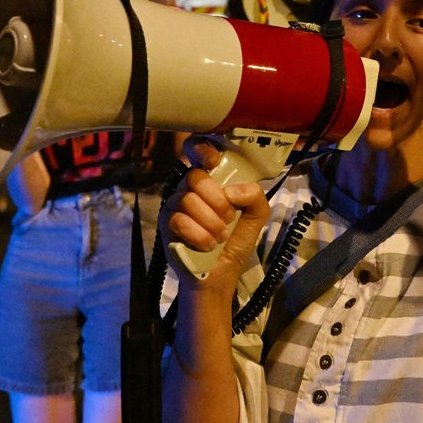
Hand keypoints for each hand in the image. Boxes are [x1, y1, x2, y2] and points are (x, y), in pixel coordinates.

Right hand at [159, 138, 269, 286]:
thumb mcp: (256, 215)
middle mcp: (190, 188)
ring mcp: (175, 205)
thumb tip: (231, 190)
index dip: (201, 149)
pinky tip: (207, 244)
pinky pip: (178, 220)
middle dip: (216, 200)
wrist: (221, 273)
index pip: (196, 150)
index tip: (213, 161)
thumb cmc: (236, 240)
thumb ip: (254, 195)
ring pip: (188, 199)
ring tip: (220, 236)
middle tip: (228, 217)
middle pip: (194, 176)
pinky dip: (199, 234)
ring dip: (210, 221)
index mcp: (211, 179)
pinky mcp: (166, 225)